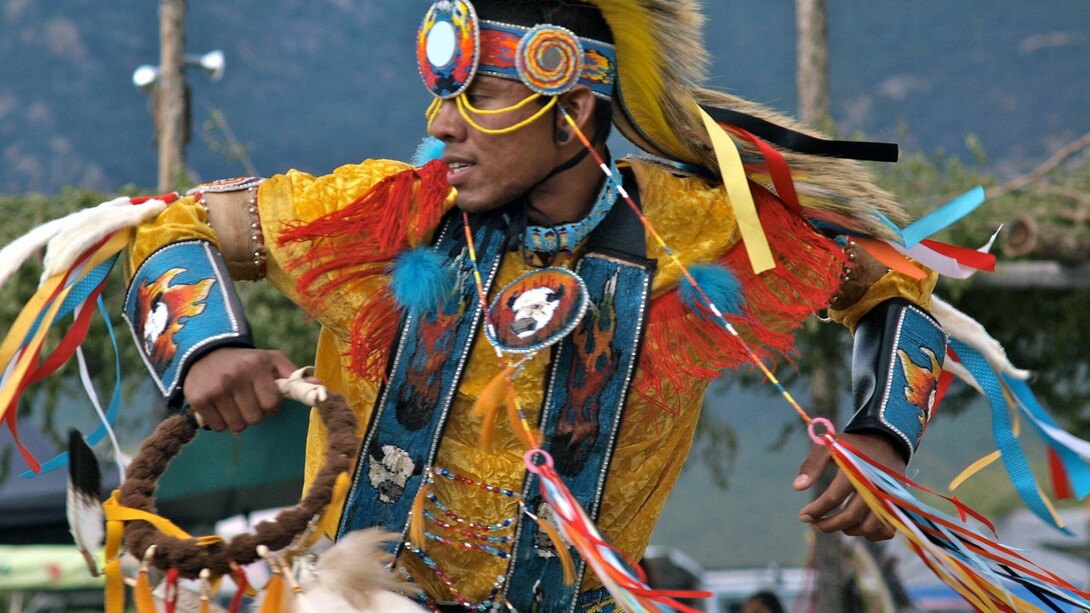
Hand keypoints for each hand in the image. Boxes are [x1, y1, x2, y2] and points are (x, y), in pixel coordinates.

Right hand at [183, 347, 298, 431]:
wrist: (206, 351)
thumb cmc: (246, 360)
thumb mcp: (271, 360)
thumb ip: (294, 374)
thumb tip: (319, 386)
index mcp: (256, 366)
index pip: (272, 403)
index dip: (272, 406)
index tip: (267, 399)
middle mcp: (234, 377)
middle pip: (255, 418)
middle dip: (256, 413)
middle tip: (249, 401)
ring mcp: (215, 389)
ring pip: (238, 425)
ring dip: (240, 420)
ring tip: (235, 404)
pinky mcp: (199, 399)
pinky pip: (219, 427)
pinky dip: (222, 423)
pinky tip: (221, 407)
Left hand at [793, 431, 905, 540]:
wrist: (885, 442)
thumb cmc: (851, 446)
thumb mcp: (829, 446)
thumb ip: (812, 464)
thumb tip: (797, 487)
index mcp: (856, 470)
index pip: (833, 498)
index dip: (816, 510)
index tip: (803, 515)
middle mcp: (875, 486)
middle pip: (850, 516)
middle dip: (827, 525)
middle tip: (813, 525)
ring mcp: (890, 497)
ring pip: (869, 527)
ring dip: (848, 531)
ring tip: (834, 524)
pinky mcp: (898, 505)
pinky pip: (887, 531)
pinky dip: (870, 535)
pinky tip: (855, 527)